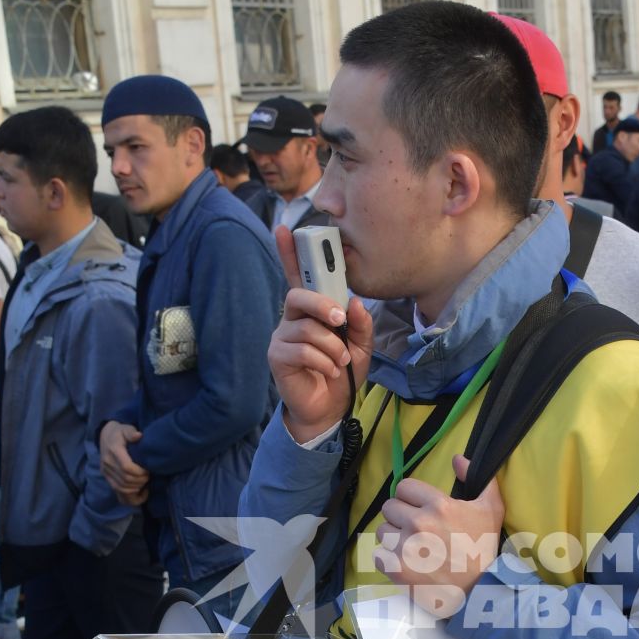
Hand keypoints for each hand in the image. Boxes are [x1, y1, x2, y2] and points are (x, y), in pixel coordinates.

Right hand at [100, 420, 148, 502]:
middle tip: (149, 475)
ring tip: (145, 481)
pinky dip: (131, 494)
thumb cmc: (119, 432)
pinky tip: (141, 490)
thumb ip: (131, 432)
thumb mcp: (125, 428)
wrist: (105, 436)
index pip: (127, 467)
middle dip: (141, 480)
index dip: (140, 472)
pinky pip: (118, 491)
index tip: (148, 469)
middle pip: (126, 479)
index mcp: (113, 450)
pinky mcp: (106, 477)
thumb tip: (138, 436)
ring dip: (136, 487)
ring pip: (122, 488)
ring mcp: (106, 472)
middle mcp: (107, 463)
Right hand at [269, 224, 372, 443]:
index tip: (286, 229)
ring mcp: (283, 336)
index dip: (291, 253)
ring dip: (331, 346)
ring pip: (306, 327)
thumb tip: (354, 303)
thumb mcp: (361, 346)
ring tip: (340, 362)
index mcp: (312, 311)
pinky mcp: (277, 356)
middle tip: (339, 321)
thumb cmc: (341, 373)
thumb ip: (360, 324)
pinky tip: (328, 372)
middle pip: (298, 294)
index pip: (299, 277)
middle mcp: (293, 319)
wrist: (329, 409)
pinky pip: (300, 350)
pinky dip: (322, 361)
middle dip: (321, 305)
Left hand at [372, 456, 503, 617]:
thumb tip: (456, 458)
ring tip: (411, 548)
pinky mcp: (397, 569)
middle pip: (389, 507)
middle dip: (400, 517)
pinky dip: (388, 560)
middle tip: (415, 530)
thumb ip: (477, 478)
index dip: (410, 497)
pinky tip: (406, 564)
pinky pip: (378, 555)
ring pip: (382, 531)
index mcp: (439, 505)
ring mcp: (405, 547)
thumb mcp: (491, 509)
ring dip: (393, 538)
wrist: (480, 592)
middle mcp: (418, 523)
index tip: (419, 509)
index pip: (404, 487)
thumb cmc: (485, 549)